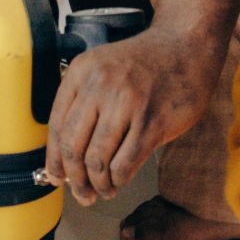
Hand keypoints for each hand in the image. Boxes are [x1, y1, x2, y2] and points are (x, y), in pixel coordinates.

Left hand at [43, 22, 220, 201]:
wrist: (185, 46)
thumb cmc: (144, 63)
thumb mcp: (103, 67)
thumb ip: (82, 99)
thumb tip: (65, 151)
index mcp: (82, 71)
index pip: (57, 124)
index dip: (54, 158)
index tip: (56, 176)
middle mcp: (100, 85)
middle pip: (73, 147)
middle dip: (75, 178)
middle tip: (81, 193)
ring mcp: (126, 103)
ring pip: (97, 160)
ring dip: (97, 184)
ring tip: (102, 190)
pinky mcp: (152, 122)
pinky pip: (124, 164)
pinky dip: (118, 181)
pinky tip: (119, 181)